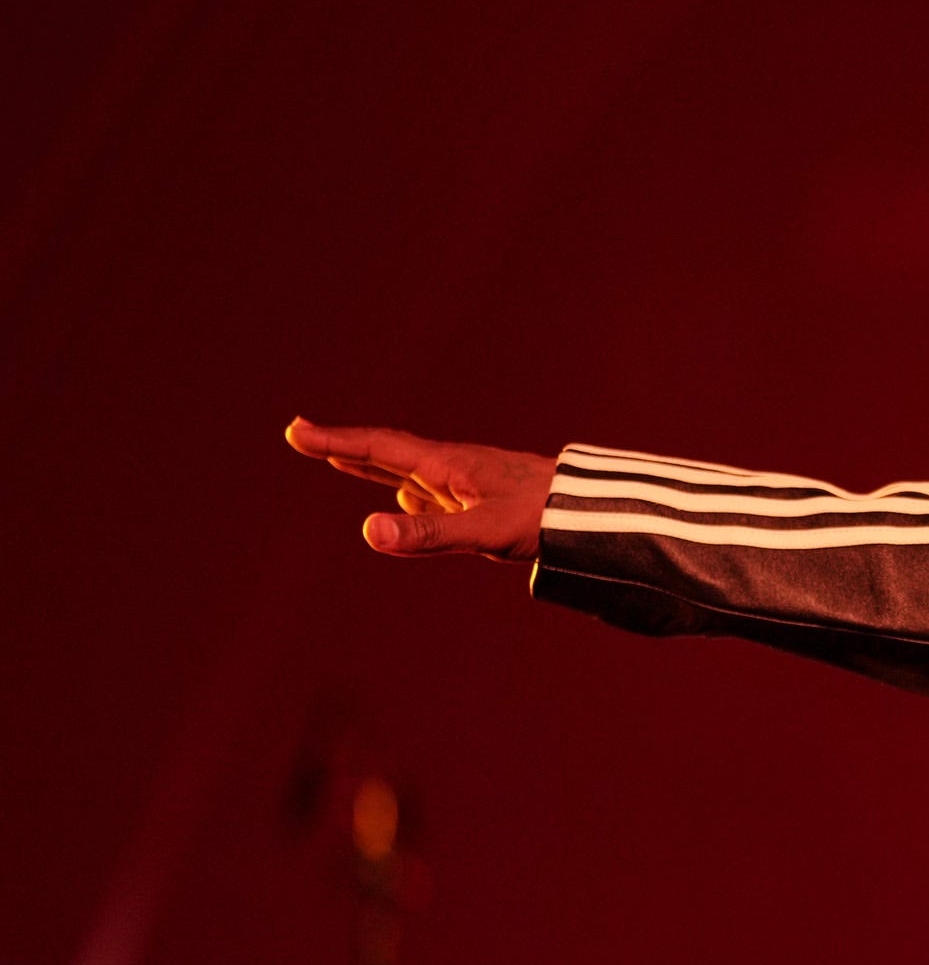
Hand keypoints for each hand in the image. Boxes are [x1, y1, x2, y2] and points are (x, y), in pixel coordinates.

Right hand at [284, 417, 553, 561]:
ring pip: (409, 470)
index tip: (296, 431)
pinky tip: (406, 496)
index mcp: (448, 465)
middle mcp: (454, 467)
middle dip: (345, 446)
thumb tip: (367, 531)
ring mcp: (470, 482)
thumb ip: (427, 533)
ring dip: (372, 464)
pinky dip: (406, 489)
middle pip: (388, 453)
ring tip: (341, 457)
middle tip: (304, 436)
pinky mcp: (486, 498)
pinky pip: (433, 491)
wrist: (597, 514)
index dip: (336, 441)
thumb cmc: (545, 518)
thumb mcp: (483, 531)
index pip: (380, 447)